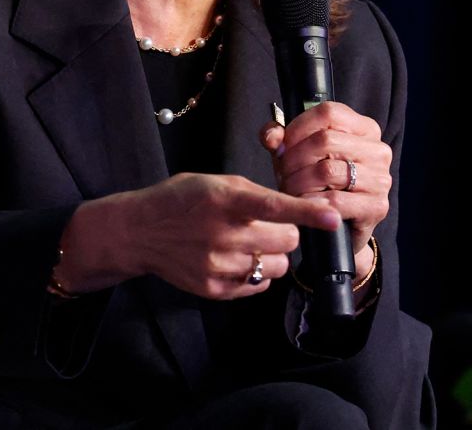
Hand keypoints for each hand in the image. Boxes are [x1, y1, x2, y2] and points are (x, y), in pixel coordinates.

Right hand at [59, 173, 341, 299]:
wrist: (138, 232)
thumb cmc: (180, 200)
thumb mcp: (214, 182)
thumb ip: (252, 193)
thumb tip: (290, 205)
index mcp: (225, 201)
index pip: (274, 206)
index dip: (308, 212)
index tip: (333, 217)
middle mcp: (223, 234)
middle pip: (286, 241)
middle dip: (286, 233)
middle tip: (268, 226)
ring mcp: (218, 265)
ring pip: (276, 266)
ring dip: (272, 255)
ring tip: (250, 244)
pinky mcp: (214, 288)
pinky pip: (257, 284)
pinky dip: (255, 272)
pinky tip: (236, 258)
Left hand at [260, 101, 391, 263]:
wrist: (338, 227)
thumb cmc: (318, 184)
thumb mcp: (298, 155)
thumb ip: (282, 139)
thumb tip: (272, 137)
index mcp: (363, 128)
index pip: (328, 113)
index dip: (297, 128)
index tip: (280, 147)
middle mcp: (378, 150)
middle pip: (325, 140)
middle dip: (294, 159)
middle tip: (282, 174)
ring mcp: (381, 178)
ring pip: (327, 170)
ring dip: (299, 183)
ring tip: (290, 191)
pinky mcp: (377, 206)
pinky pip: (336, 201)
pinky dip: (312, 204)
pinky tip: (304, 206)